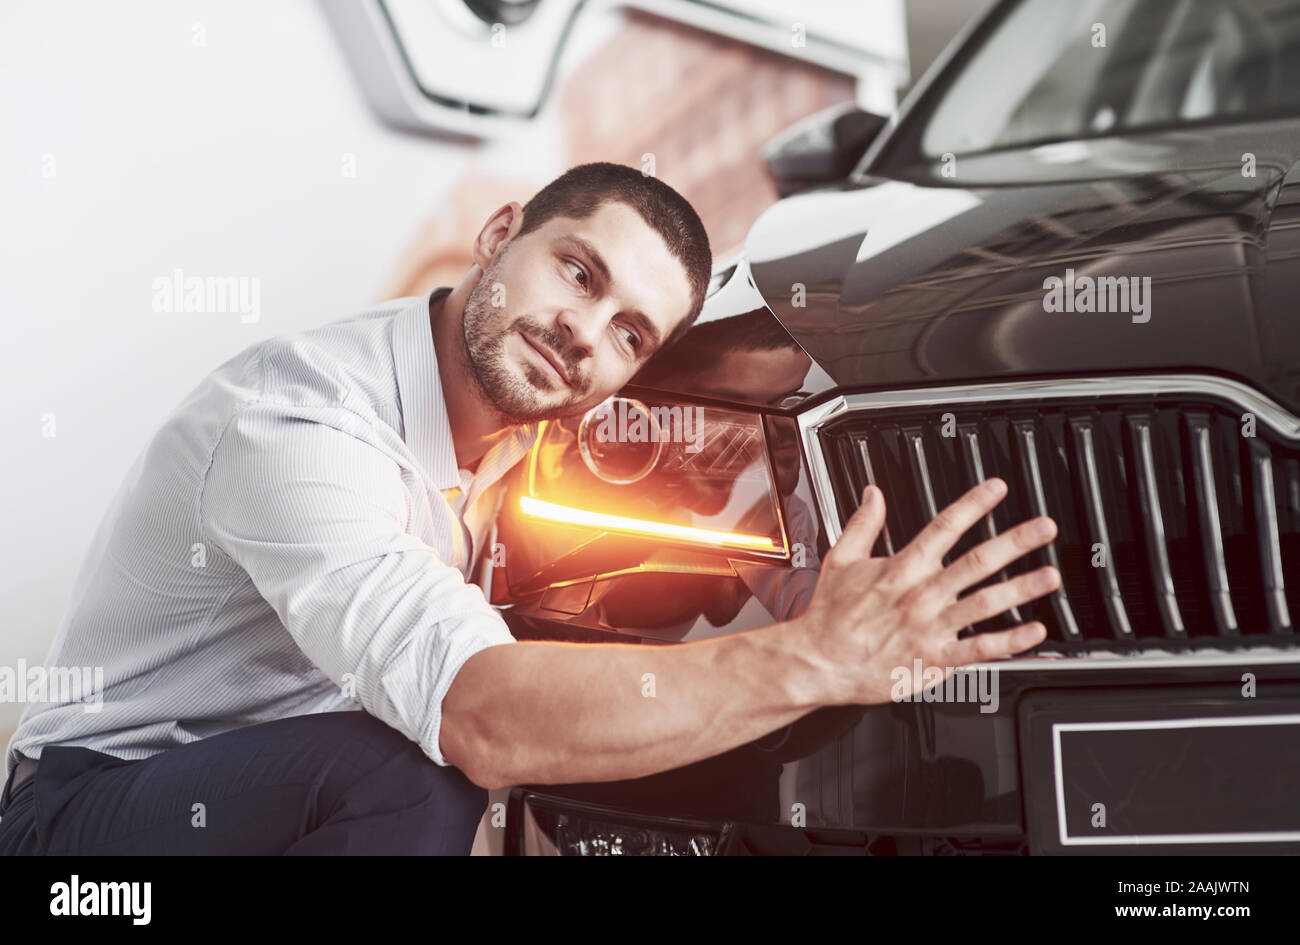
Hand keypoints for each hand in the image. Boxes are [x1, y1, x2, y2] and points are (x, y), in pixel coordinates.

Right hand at [796, 477, 1059, 705]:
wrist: (819, 661)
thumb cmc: (829, 615)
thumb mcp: (841, 559)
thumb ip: (863, 523)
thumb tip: (872, 493)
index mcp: (901, 567)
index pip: (944, 527)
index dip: (974, 504)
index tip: (998, 488)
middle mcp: (920, 594)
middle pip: (976, 562)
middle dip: (1015, 542)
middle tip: (1044, 528)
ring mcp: (930, 627)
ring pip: (984, 603)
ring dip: (1022, 588)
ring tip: (1050, 576)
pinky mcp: (933, 659)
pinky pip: (979, 649)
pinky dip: (1010, 641)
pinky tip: (1034, 631)